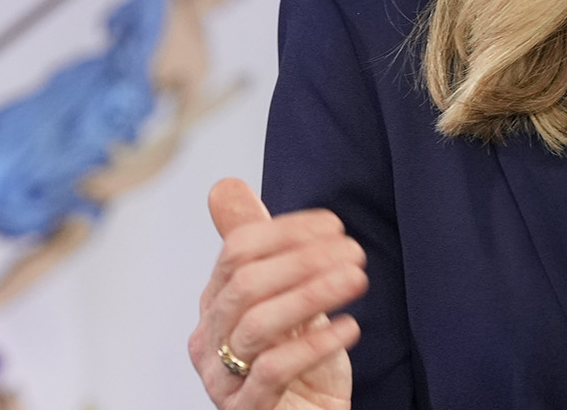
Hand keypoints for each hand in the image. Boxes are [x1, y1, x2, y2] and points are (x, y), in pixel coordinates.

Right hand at [189, 179, 365, 409]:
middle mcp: (209, 340)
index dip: (288, 231)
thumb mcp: (286, 296)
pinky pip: (273, 371)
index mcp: (216, 304)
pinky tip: (349, 327)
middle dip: (304, 260)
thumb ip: (258, 245)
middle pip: (245, 284)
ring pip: (256, 324)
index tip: (336, 226)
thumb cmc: (298, 361)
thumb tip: (224, 186)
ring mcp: (223, 379)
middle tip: (355, 253)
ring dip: (313, 293)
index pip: (238, 251)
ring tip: (357, 280)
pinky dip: (315, 344)